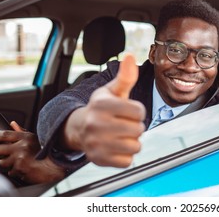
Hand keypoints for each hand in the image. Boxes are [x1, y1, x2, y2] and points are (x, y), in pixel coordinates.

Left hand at [0, 122, 64, 183]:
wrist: (56, 167)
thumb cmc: (47, 152)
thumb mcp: (35, 138)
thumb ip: (22, 132)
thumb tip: (12, 124)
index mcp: (26, 137)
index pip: (3, 134)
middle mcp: (22, 146)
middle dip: (2, 153)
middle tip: (10, 154)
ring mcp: (20, 158)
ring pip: (3, 162)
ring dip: (9, 163)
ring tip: (21, 162)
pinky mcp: (20, 169)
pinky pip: (10, 171)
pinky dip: (16, 171)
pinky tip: (25, 168)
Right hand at [63, 53, 145, 167]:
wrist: (79, 128)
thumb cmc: (101, 108)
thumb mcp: (112, 91)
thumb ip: (125, 76)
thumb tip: (131, 56)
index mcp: (102, 104)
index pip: (139, 111)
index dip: (138, 111)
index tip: (129, 111)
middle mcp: (96, 124)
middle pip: (138, 130)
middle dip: (136, 126)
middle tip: (124, 124)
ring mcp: (96, 143)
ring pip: (135, 147)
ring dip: (132, 142)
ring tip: (122, 135)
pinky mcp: (99, 159)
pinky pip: (127, 161)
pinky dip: (126, 155)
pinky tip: (116, 146)